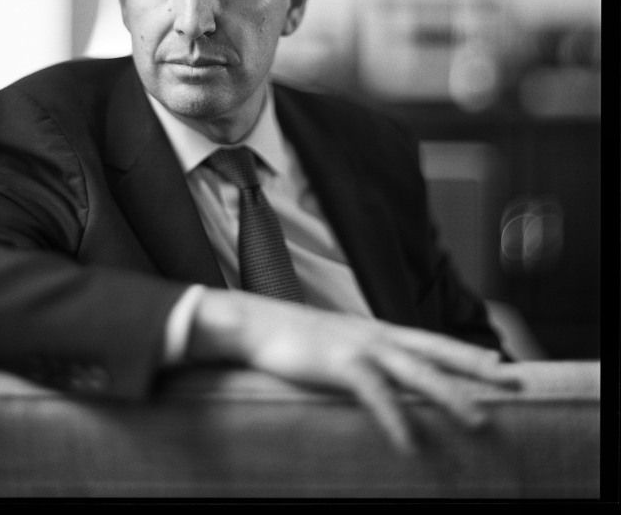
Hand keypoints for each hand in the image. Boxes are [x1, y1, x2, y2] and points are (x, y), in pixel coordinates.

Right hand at [187, 289, 519, 453]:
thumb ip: (362, 356)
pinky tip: (410, 443)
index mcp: (377, 330)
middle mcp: (376, 334)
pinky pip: (376, 394)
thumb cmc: (294, 338)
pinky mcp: (340, 363)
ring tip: (479, 420)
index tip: (499, 362)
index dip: (466, 351)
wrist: (256, 324)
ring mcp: (360, 346)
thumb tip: (377, 374)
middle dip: (476, 366)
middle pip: (437, 350)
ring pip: (417, 371)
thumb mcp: (337, 343)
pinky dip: (396, 419)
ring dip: (450, 396)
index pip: (431, 340)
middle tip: (512, 380)